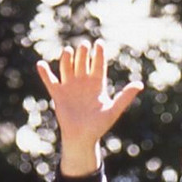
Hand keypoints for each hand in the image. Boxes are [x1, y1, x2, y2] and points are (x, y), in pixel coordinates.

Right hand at [36, 39, 143, 175]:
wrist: (82, 138)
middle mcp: (83, 82)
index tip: (99, 43)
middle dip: (82, 53)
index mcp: (97, 84)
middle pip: (82, 61)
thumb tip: (140, 84)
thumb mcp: (113, 110)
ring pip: (66, 67)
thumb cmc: (99, 126)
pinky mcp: (58, 94)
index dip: (99, 53)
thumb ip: (125, 97)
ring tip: (68, 51)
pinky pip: (50, 81)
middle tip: (84, 46)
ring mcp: (70, 87)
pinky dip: (45, 73)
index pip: (98, 64)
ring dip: (66, 58)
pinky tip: (41, 64)